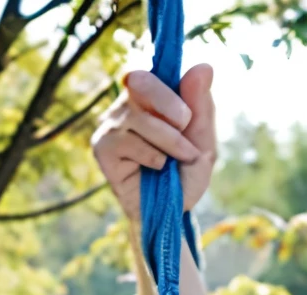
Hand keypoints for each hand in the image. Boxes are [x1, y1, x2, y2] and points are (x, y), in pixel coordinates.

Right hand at [91, 63, 216, 223]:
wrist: (171, 216)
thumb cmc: (184, 177)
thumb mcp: (202, 142)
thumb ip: (201, 106)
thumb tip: (204, 65)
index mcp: (148, 97)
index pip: (151, 73)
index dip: (169, 90)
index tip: (188, 118)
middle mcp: (126, 105)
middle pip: (139, 82)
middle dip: (169, 105)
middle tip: (186, 128)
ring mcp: (110, 125)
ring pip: (137, 116)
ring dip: (168, 139)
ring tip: (181, 158)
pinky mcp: (102, 147)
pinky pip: (127, 141)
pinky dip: (151, 156)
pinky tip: (157, 168)